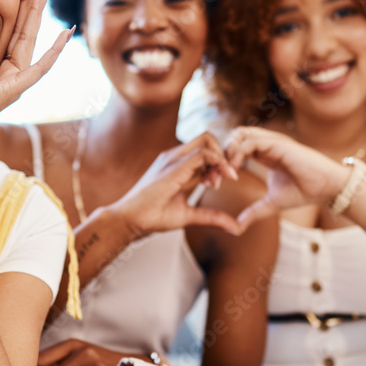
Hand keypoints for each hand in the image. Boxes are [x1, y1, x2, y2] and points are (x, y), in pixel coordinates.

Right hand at [108, 132, 241, 237]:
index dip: (218, 161)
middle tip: (223, 179)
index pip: (204, 149)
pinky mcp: (174, 166)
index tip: (219, 183)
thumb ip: (212, 217)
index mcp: (177, 165)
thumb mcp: (189, 215)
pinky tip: (216, 181)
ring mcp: (173, 158)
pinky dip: (217, 162)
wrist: (130, 220)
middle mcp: (174, 156)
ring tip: (216, 183)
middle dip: (223, 154)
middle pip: (207, 138)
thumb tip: (236, 227)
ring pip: (207, 140)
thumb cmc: (153, 217)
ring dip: (220, 159)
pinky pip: (203, 152)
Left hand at [223, 126, 348, 230]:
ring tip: (224, 173)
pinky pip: (250, 142)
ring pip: (239, 134)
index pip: (235, 146)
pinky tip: (235, 172)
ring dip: (227, 152)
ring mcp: (272, 142)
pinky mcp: (278, 144)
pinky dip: (237, 154)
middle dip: (220, 153)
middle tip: (214, 174)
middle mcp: (266, 144)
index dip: (222, 160)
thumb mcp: (272, 204)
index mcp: (264, 154)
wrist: (327, 188)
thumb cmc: (304, 192)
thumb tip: (237, 227)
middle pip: (234, 135)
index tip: (215, 180)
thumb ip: (254, 211)